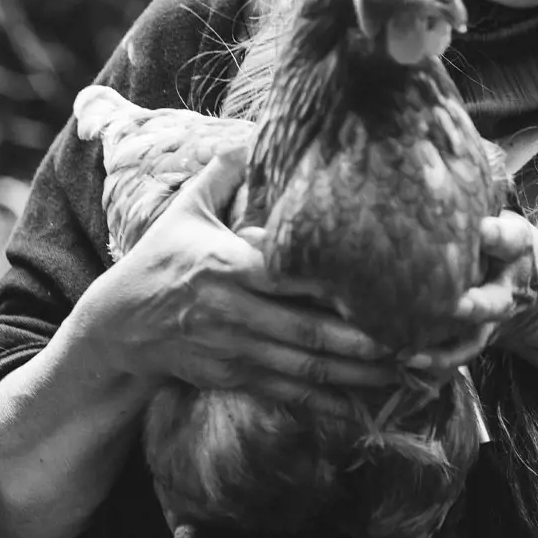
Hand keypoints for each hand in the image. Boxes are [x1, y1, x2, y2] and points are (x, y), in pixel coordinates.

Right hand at [77, 149, 403, 417]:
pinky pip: (289, 393)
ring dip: (360, 376)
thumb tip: (256, 130)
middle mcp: (233, 312)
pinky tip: (368, 407)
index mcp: (226, 266)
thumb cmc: (160, 260)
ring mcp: (235, 350)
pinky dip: (329, 403)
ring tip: (410, 373)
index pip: (286, 275)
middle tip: (419, 341)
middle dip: (365, 342)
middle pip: (308, 331)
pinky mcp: (236, 377)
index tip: (384, 286)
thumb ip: (223, 172)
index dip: (333, 286)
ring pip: (306, 369)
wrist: (118, 327)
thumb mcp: (185, 212)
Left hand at [400, 212, 537, 371]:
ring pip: (473, 338)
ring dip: (445, 348)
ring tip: (412, 351)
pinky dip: (435, 361)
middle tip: (454, 306)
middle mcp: (506, 288)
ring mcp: (490, 319)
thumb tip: (432, 156)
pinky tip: (405, 359)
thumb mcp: (499, 213)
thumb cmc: (498, 238)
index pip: (510, 239)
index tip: (482, 229)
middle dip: (474, 305)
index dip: (496, 235)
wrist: (528, 285)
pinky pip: (457, 354)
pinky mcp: (475, 337)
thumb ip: (474, 200)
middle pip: (493, 302)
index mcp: (515, 247)